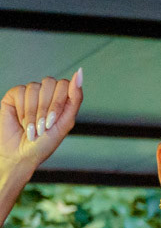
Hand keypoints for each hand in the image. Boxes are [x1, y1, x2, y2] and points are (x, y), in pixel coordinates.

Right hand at [0, 71, 82, 185]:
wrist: (21, 154)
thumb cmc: (45, 143)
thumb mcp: (65, 122)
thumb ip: (75, 98)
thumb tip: (79, 72)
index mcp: (62, 99)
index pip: (65, 85)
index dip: (59, 102)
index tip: (53, 120)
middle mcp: (46, 94)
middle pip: (50, 83)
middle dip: (47, 107)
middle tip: (43, 126)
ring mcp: (30, 93)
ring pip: (34, 87)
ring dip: (33, 112)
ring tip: (32, 128)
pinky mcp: (14, 95)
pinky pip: (20, 91)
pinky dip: (22, 109)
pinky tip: (21, 121)